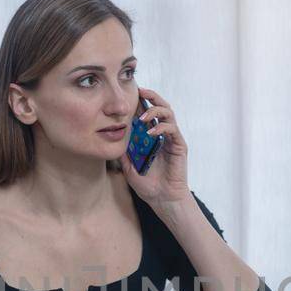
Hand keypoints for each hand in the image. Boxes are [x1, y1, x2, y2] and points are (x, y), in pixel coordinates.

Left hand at [122, 86, 189, 209]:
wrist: (163, 200)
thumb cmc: (149, 186)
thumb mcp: (129, 168)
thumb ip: (123, 154)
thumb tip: (111, 140)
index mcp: (151, 137)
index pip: (146, 114)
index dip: (139, 103)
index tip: (128, 95)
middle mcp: (162, 134)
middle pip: (159, 107)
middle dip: (150, 96)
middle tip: (140, 90)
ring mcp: (172, 139)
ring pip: (168, 113)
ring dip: (155, 110)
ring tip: (142, 118)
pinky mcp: (179, 145)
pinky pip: (172, 129)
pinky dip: (161, 127)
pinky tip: (151, 133)